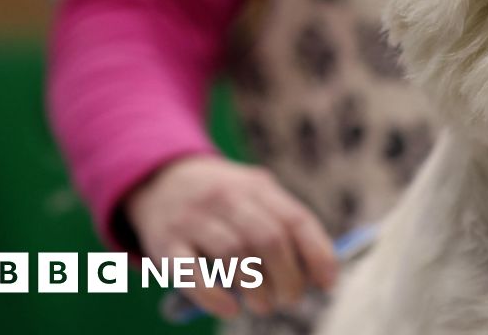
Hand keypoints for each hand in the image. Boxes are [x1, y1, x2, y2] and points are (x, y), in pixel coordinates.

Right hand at [126, 155, 336, 317]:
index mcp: (257, 187)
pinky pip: (189, 272)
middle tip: (291, 300)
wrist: (160, 178)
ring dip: (256, 288)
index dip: (317, 254)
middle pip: (268, 239)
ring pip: (233, 254)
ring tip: (265, 306)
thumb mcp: (257, 196)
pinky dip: (213, 295)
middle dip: (287, 277)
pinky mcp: (165, 243)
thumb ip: (287, 227)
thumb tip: (320, 275)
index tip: (328, 284)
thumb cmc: (224, 201)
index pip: (295, 219)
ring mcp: (193, 218)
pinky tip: (230, 309)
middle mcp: (226, 198)